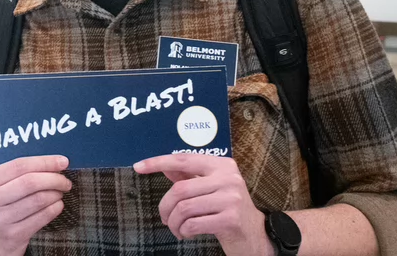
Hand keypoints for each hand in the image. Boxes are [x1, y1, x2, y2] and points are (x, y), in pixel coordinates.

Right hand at [0, 155, 71, 255]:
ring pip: (39, 200)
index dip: (44, 162)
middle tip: (64, 180)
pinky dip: (55, 208)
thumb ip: (10, 177)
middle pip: (30, 182)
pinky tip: (57, 205)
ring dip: (56, 193)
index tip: (62, 162)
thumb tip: (48, 164)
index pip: (18, 166)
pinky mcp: (14, 236)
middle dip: (54, 178)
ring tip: (59, 192)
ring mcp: (1, 221)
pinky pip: (42, 217)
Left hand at [134, 154, 271, 255]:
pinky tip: (187, 233)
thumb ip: (190, 177)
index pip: (183, 160)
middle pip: (180, 189)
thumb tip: (165, 166)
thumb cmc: (229, 211)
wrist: (257, 235)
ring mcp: (231, 198)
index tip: (139, 166)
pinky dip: (184, 231)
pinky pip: (193, 224)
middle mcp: (228, 178)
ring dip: (174, 223)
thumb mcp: (211, 189)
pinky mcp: (231, 219)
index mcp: (222, 165)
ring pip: (184, 208)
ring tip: (177, 229)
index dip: (158, 162)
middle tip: (165, 218)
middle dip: (165, 207)